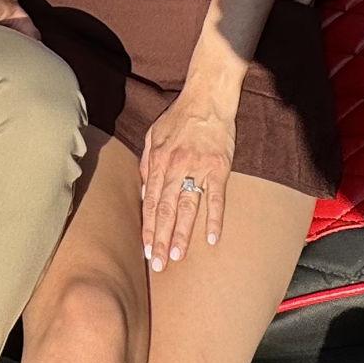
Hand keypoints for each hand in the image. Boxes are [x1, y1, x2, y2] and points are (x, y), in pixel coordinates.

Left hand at [139, 88, 236, 269]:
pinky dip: (214, 219)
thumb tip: (145, 192)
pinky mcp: (219, 168)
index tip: (146, 250)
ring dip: (182, 234)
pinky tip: (211, 238)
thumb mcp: (153, 136)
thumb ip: (147, 164)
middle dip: (161, 238)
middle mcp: (175, 167)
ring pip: (187, 207)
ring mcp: (198, 168)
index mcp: (158, 162)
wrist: (206, 99)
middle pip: (166, 210)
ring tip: (177, 257)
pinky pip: (216, 198)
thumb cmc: (179, 118)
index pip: (151, 203)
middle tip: (158, 263)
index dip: (148, 228)